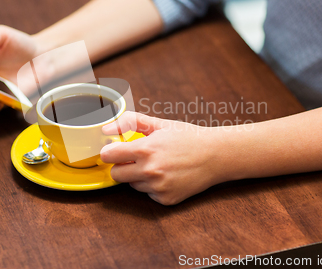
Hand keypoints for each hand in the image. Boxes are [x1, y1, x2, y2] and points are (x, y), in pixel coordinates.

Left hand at [100, 112, 225, 204]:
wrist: (215, 156)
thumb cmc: (188, 137)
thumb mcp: (160, 124)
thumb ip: (130, 122)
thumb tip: (106, 128)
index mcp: (145, 150)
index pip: (108, 156)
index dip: (109, 151)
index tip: (115, 149)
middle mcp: (149, 171)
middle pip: (115, 174)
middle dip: (121, 165)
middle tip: (136, 158)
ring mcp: (158, 187)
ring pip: (132, 185)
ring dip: (138, 176)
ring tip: (157, 165)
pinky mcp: (166, 199)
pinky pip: (147, 194)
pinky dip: (152, 186)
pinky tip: (167, 175)